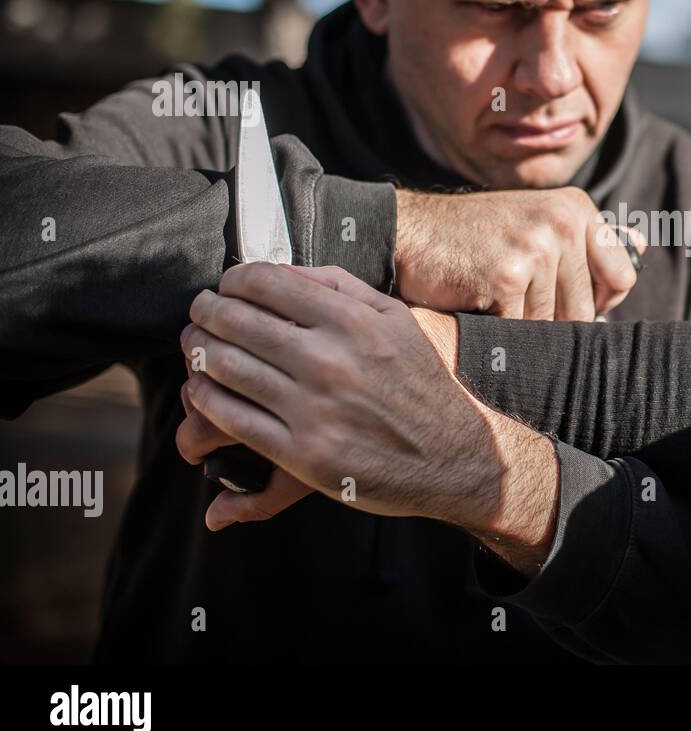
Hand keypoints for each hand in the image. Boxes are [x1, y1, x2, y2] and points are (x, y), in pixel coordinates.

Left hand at [176, 263, 558, 573]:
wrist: (454, 457)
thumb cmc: (422, 385)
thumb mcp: (398, 321)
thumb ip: (344, 289)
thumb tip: (284, 273)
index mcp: (353, 322)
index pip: (267, 283)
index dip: (233, 280)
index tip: (226, 286)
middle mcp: (330, 361)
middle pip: (237, 323)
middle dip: (206, 313)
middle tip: (198, 313)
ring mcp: (313, 410)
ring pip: (226, 369)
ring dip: (198, 353)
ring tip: (195, 347)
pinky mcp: (302, 455)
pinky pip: (233, 419)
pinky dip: (206, 400)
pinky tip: (202, 390)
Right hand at [394, 186, 641, 319]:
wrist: (408, 232)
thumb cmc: (474, 237)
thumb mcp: (537, 222)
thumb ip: (589, 239)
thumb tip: (643, 244)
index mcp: (577, 208)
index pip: (623, 276)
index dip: (596, 301)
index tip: (561, 297)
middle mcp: (562, 221)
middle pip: (586, 309)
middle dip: (551, 319)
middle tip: (512, 296)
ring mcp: (536, 246)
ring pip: (552, 324)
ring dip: (520, 324)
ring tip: (491, 293)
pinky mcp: (508, 275)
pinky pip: (520, 330)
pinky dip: (496, 328)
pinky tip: (476, 300)